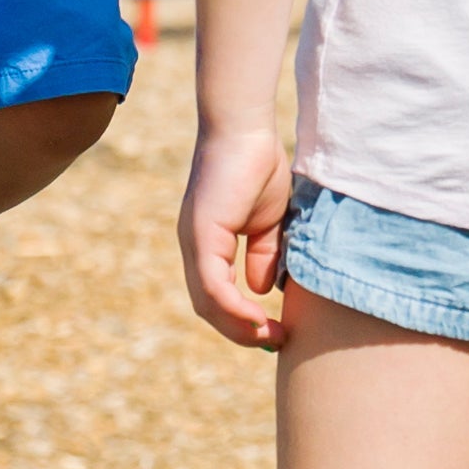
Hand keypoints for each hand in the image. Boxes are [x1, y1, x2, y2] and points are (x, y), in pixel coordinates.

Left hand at [180, 124, 294, 349]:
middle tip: (275, 340)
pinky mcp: (200, 233)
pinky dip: (233, 307)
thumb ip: (264, 254)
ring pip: (207, 301)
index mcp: (207, 244)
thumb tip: (260, 289)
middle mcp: (193, 246)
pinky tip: (258, 316)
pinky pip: (212, 284)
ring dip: (238, 326)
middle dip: (241, 331)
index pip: (215, 296)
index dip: (241, 320)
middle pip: (207, 307)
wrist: (247, 128)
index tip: (272, 331)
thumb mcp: (267, 222)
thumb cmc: (257, 165)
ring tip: (270, 335)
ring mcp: (193, 240)